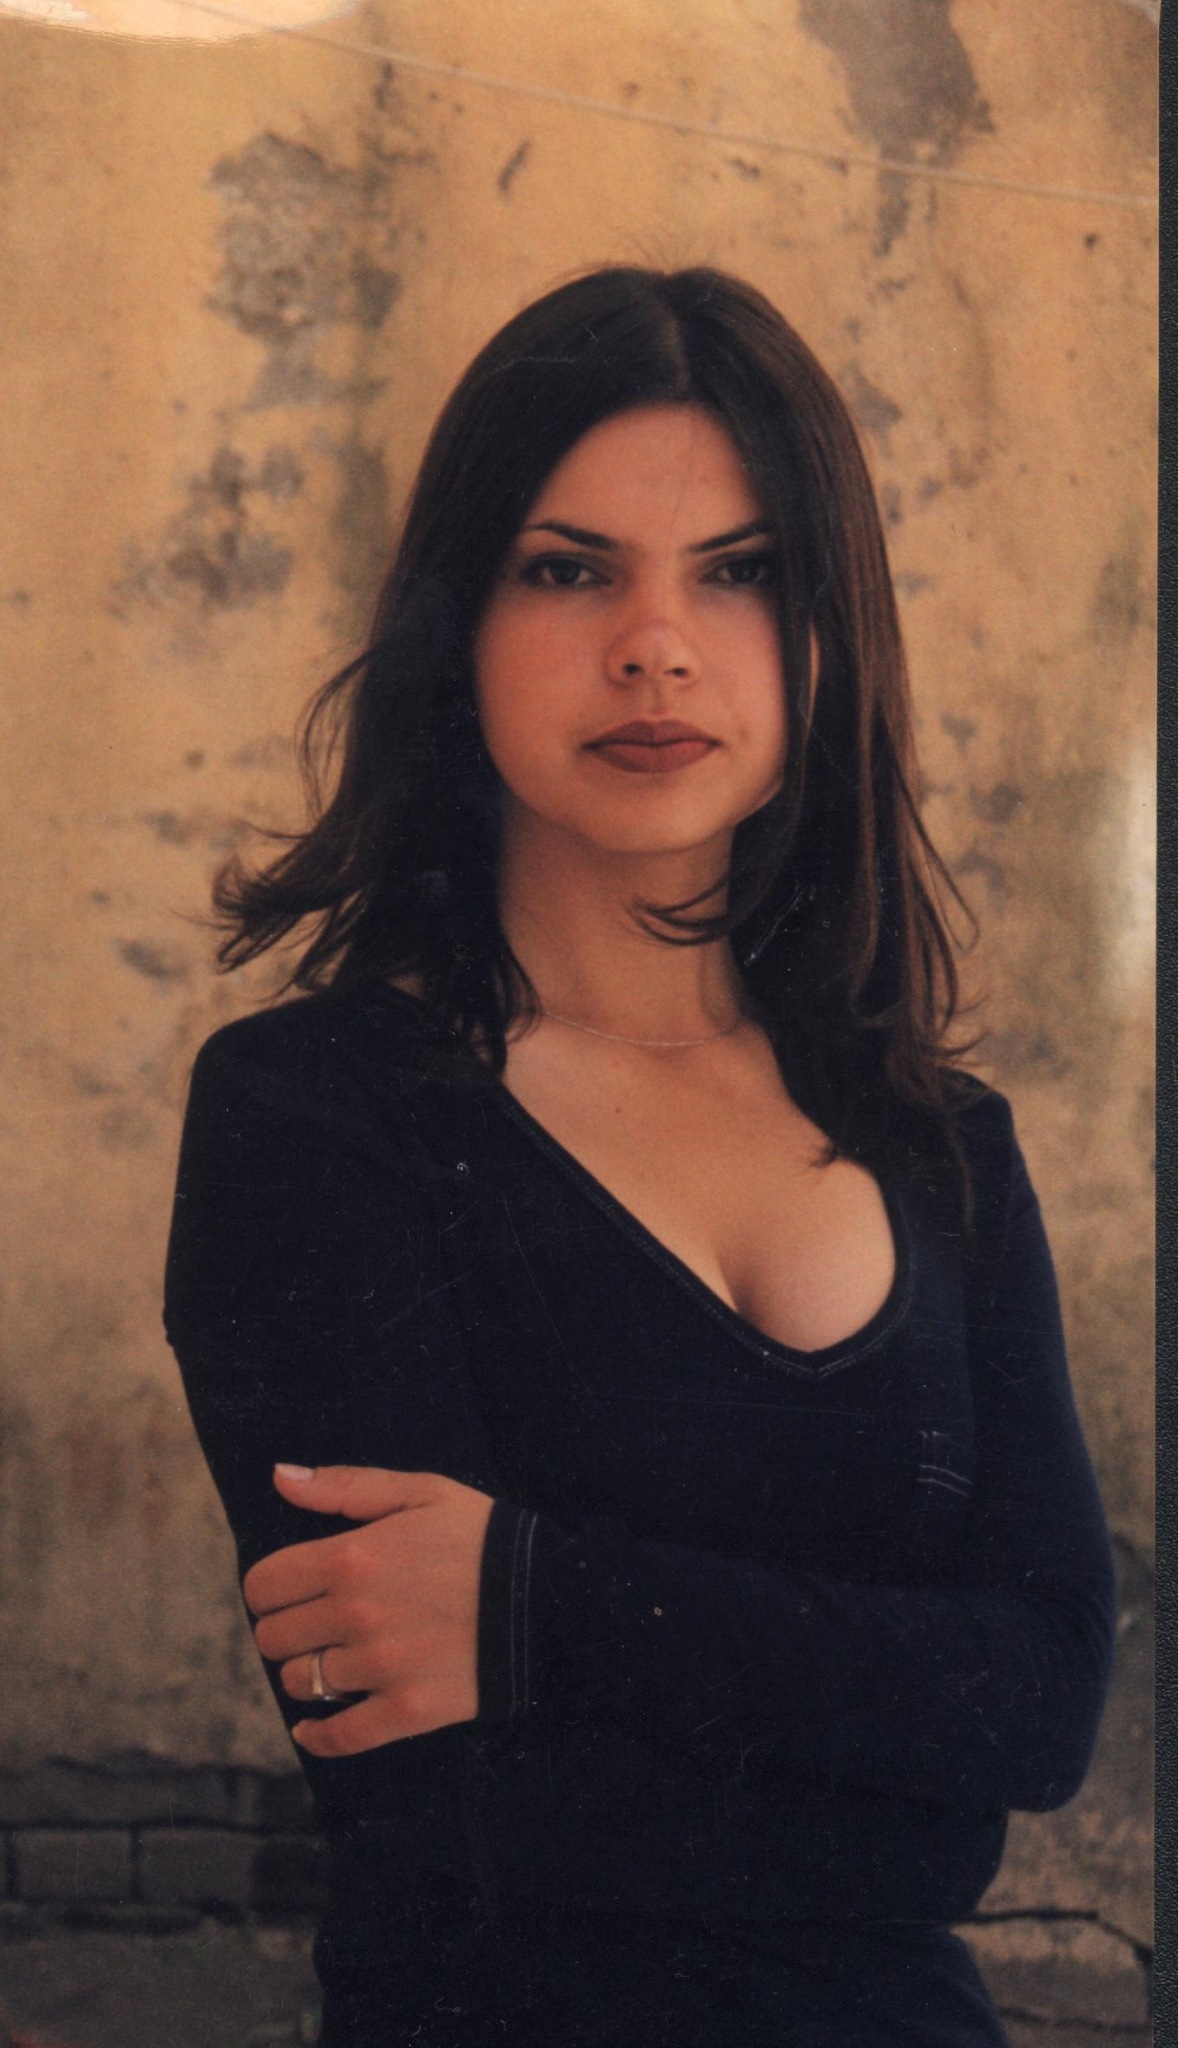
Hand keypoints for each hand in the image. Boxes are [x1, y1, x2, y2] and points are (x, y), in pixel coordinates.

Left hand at [242, 1464, 495, 1756]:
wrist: (550, 1595)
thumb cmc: (482, 1537)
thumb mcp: (421, 1492)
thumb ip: (346, 1486)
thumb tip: (280, 1477)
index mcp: (351, 1558)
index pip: (264, 1586)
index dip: (268, 1589)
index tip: (289, 1591)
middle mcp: (355, 1616)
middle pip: (274, 1638)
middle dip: (286, 1628)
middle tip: (314, 1623)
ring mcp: (380, 1668)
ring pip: (301, 1682)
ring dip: (307, 1672)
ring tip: (333, 1660)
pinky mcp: (407, 1709)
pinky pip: (340, 1736)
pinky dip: (316, 1737)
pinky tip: (311, 1728)